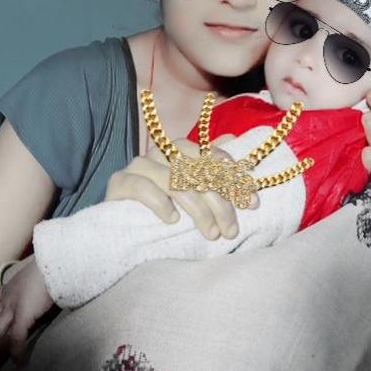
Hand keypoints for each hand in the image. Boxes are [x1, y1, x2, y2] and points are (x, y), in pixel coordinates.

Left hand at [0, 256, 53, 364]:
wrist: (55, 262)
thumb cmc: (51, 266)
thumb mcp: (36, 275)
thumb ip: (31, 286)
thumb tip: (40, 292)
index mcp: (9, 288)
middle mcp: (7, 298)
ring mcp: (13, 307)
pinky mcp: (23, 315)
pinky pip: (17, 338)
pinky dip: (18, 352)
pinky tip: (20, 364)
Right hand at [106, 135, 258, 240]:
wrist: (120, 228)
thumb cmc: (163, 208)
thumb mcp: (193, 193)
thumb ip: (211, 168)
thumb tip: (232, 137)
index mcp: (178, 150)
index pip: (209, 155)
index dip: (232, 177)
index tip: (252, 202)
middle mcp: (159, 152)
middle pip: (195, 169)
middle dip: (219, 201)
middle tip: (231, 229)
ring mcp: (138, 166)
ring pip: (174, 179)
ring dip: (198, 209)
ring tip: (211, 232)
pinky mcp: (119, 182)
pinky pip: (142, 187)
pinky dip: (161, 203)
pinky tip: (173, 220)